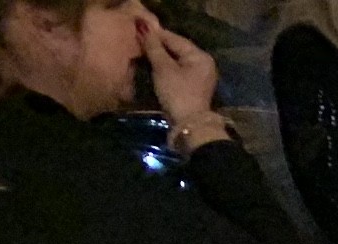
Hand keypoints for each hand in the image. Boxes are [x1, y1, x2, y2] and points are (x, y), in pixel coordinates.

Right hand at [142, 21, 225, 142]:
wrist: (188, 125)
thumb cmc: (177, 93)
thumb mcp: (163, 68)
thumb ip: (153, 46)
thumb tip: (143, 25)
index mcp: (200, 56)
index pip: (174, 38)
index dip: (155, 33)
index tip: (136, 26)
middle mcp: (203, 63)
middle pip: (175, 47)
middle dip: (156, 44)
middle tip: (135, 37)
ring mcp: (198, 75)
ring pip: (174, 58)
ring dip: (158, 55)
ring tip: (139, 48)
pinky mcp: (191, 85)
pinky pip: (175, 69)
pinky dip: (163, 66)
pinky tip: (150, 63)